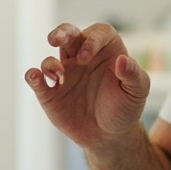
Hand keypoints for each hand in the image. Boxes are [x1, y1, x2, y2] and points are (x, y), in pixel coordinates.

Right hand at [25, 23, 149, 149]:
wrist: (110, 136)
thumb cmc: (126, 108)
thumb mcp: (138, 92)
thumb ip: (133, 74)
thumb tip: (123, 59)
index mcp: (105, 51)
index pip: (97, 33)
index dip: (91, 39)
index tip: (87, 56)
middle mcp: (82, 57)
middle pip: (69, 34)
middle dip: (60, 33)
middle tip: (55, 39)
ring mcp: (65, 74)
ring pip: (50, 58)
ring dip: (50, 63)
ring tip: (58, 75)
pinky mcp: (51, 93)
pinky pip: (37, 80)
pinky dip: (32, 76)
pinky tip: (35, 77)